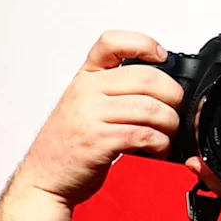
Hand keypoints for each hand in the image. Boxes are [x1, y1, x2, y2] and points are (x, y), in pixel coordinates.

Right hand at [10, 32, 182, 209]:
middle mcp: (86, 91)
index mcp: (85, 78)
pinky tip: (158, 147)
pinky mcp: (100, 140)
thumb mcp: (82, 105)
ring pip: (150, 107)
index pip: (112, 43)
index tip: (161, 57)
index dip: (143, 44)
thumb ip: (112, 91)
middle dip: (173, 94)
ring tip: (167, 133)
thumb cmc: (66, 144)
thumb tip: (159, 89)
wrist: (44, 177)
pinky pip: (144, 134)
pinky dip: (160, 142)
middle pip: (146, 77)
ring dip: (170, 123)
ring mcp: (91, 115)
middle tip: (176, 108)